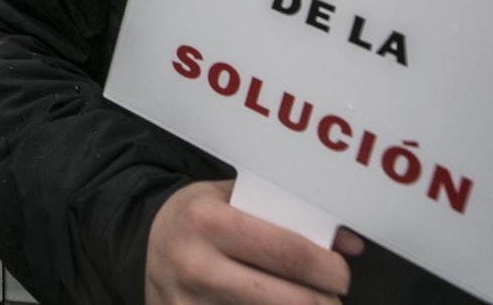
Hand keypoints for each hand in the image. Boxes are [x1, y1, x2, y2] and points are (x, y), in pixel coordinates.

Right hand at [146, 180, 362, 303]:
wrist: (143, 247)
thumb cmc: (196, 219)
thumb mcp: (231, 198)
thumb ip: (287, 213)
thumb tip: (349, 245)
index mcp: (208, 222)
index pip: (289, 253)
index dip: (329, 268)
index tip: (340, 273)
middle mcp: (197, 266)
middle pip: (293, 301)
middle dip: (326, 302)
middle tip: (332, 295)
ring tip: (305, 301)